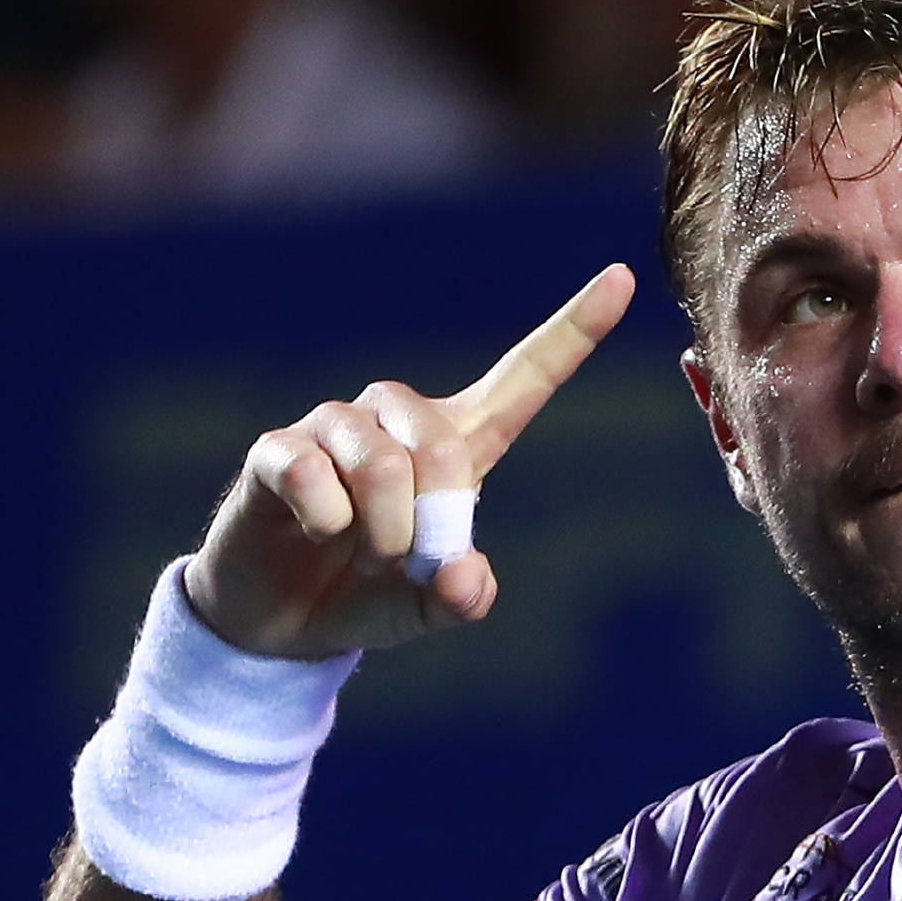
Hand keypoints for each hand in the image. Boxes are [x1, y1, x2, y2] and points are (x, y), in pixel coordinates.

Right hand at [183, 263, 636, 660]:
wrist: (279, 621)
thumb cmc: (366, 596)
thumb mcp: (427, 610)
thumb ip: (462, 598)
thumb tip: (465, 575)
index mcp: (454, 445)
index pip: (521, 380)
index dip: (572, 333)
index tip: (622, 279)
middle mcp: (397, 419)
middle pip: (443, 447)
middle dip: (431, 524)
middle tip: (402, 561)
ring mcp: (335, 426)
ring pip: (382, 466)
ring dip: (379, 535)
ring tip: (357, 551)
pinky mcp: (279, 448)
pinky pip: (314, 478)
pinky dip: (324, 524)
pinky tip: (312, 529)